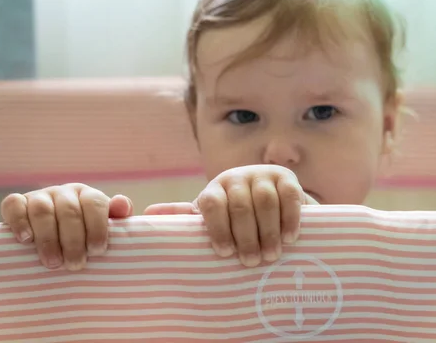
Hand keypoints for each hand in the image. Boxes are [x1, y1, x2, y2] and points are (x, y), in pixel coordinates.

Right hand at [0, 183, 132, 270]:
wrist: (52, 242)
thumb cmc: (84, 238)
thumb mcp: (104, 229)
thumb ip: (117, 218)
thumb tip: (121, 204)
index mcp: (88, 196)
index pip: (94, 203)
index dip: (97, 227)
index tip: (97, 251)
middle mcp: (64, 192)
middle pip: (69, 210)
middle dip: (73, 240)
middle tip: (75, 265)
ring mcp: (39, 196)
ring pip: (42, 210)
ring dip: (48, 238)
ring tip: (53, 263)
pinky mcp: (16, 203)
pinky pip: (13, 205)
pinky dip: (19, 221)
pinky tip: (26, 240)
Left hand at [145, 165, 317, 266]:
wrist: (271, 197)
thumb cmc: (235, 216)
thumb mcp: (212, 217)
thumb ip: (184, 217)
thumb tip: (145, 215)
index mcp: (215, 188)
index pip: (211, 203)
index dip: (218, 228)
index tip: (225, 253)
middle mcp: (237, 176)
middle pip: (240, 205)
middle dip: (246, 237)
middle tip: (252, 262)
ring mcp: (263, 174)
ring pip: (265, 201)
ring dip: (268, 231)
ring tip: (271, 255)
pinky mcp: (287, 177)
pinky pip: (289, 196)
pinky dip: (289, 219)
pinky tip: (289, 238)